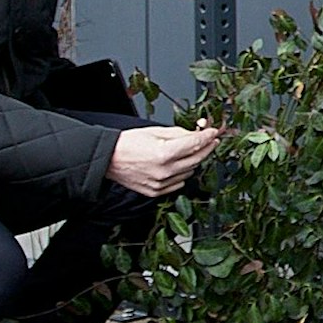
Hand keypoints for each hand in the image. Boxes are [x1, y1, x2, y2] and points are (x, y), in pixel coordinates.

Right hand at [105, 121, 221, 196]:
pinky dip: (181, 173)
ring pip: (190, 172)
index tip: (213, 132)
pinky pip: (179, 183)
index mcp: (164, 153)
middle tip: (210, 140)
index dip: (207, 137)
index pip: (195, 144)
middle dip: (206, 148)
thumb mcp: (155, 131)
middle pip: (197, 159)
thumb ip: (179, 134)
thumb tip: (197, 133)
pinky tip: (175, 165)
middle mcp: (165, 171)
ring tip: (187, 151)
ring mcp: (161, 184)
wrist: (108, 159)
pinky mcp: (157, 191)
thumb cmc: (128, 143)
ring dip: (193, 161)